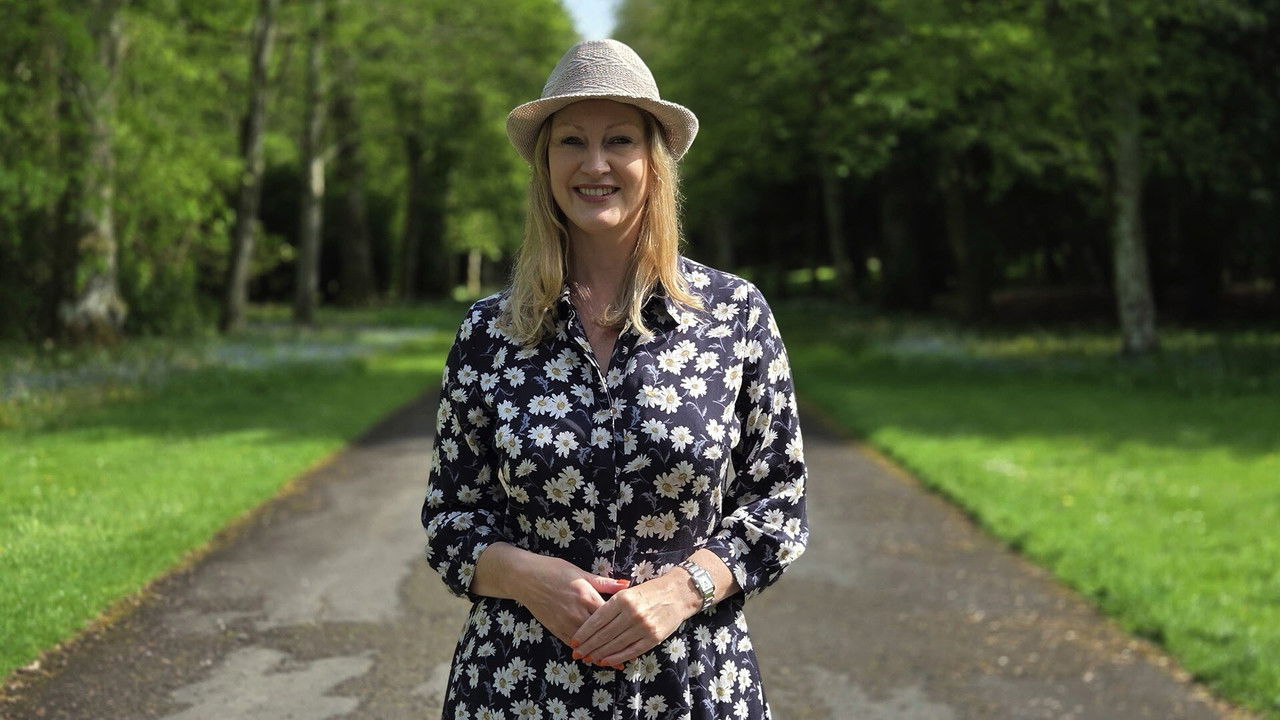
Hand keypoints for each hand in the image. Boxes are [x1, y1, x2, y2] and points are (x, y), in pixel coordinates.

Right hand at [509, 554, 630, 647]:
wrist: (525, 577)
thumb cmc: (554, 570)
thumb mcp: (581, 573)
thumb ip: (604, 583)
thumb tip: (626, 585)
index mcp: (587, 595)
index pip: (609, 616)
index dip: (621, 627)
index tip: (632, 636)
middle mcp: (577, 612)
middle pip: (599, 633)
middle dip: (611, 645)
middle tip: (625, 657)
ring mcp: (565, 622)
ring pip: (585, 642)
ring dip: (597, 653)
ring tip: (610, 662)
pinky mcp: (555, 628)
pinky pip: (571, 643)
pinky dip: (581, 651)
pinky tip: (589, 658)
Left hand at [568, 569, 700, 668]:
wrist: (678, 593)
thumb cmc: (650, 591)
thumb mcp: (628, 591)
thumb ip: (611, 603)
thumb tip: (591, 620)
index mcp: (622, 599)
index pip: (597, 619)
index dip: (584, 632)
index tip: (574, 640)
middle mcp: (631, 613)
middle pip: (604, 634)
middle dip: (588, 646)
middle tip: (577, 654)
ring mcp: (643, 627)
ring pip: (615, 644)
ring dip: (599, 654)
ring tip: (588, 659)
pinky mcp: (653, 638)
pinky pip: (630, 651)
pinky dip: (616, 658)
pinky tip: (605, 661)